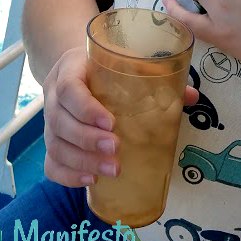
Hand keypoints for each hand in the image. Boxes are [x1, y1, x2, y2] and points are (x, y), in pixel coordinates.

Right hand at [43, 45, 197, 186]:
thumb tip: (191, 96)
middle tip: (116, 149)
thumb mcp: (123, 60)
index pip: (69, 89)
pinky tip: (91, 181)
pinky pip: (51, 164)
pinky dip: (68, 176)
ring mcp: (49, 122)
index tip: (111, 122)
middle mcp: (53, 96)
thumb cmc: (104, 66)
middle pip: (61, 122)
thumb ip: (154, 74)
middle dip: (88, 140)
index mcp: (69, 69)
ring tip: (111, 170)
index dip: (87, 108)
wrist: (77, 67)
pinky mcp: (51, 142)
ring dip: (82, 162)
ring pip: (55, 146)